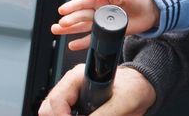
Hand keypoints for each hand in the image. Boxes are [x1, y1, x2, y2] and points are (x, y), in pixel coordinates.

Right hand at [38, 64, 155, 115]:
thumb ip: (106, 114)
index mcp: (78, 77)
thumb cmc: (134, 87)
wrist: (141, 89)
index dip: (62, 115)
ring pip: (50, 113)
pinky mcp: (73, 107)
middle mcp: (70, 86)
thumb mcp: (124, 102)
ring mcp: (70, 97)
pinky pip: (61, 115)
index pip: (56, 100)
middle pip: (47, 109)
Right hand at [52, 0, 157, 50]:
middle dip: (69, 20)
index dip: (73, 6)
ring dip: (70, 29)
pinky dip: (83, 42)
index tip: (62, 10)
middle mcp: (100, 10)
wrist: (153, 8)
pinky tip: (72, 45)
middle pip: (81, 15)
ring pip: (83, 26)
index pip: (84, 1)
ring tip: (57, 30)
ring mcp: (103, 22)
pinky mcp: (109, 33)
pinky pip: (93, 39)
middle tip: (58, 25)